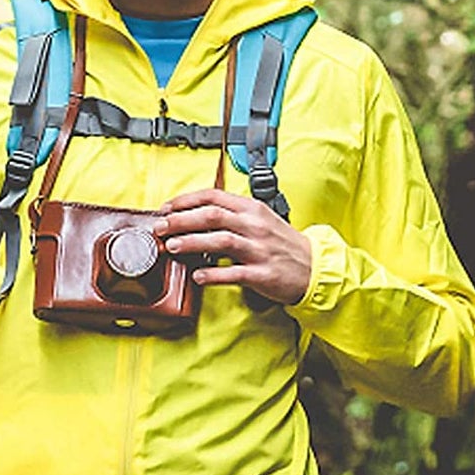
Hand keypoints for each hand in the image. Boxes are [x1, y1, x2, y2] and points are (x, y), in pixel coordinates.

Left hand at [154, 188, 311, 306]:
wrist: (315, 268)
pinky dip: (213, 274)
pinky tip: (197, 276)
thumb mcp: (260, 220)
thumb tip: (194, 215)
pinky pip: (234, 273)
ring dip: (191, 243)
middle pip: (211, 216)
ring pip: (220, 240)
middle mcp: (254, 226)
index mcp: (251, 209)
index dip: (185, 201)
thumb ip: (231, 215)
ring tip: (171, 247)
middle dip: (180, 220)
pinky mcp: (263, 273)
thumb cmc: (282, 244)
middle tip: (160, 228)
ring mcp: (260, 249)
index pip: (213, 197)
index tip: (165, 208)